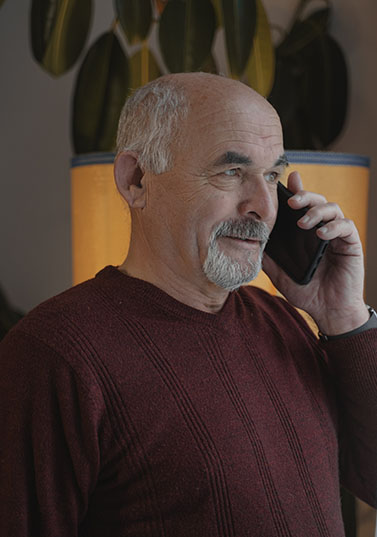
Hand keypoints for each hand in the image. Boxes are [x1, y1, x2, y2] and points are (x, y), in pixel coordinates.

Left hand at [263, 171, 368, 334]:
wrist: (328, 311)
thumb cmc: (306, 292)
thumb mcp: (280, 274)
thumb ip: (269, 258)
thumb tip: (251, 243)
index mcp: (306, 233)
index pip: (302, 206)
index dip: (296, 190)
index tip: (287, 179)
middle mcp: (322, 229)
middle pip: (317, 201)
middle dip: (305, 196)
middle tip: (291, 201)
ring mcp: (337, 236)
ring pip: (333, 208)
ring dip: (317, 211)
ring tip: (303, 222)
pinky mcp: (351, 244)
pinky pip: (346, 226)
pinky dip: (334, 226)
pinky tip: (321, 234)